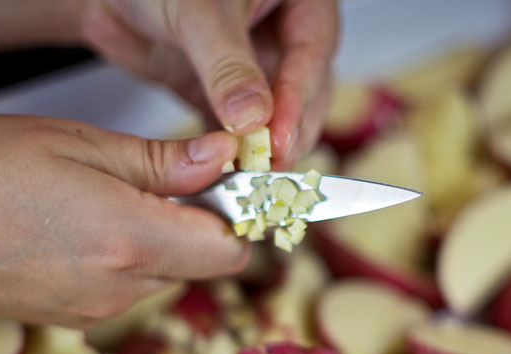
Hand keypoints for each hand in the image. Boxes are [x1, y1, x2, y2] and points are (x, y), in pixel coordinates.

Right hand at [0, 115, 249, 326]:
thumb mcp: (76, 145)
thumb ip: (159, 161)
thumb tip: (219, 159)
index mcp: (132, 239)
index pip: (230, 250)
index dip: (237, 216)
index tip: (226, 185)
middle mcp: (121, 287)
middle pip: (201, 264)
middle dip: (197, 224)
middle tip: (164, 180)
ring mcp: (96, 309)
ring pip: (163, 276)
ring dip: (158, 240)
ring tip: (109, 200)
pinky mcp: (72, 317)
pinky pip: (125, 290)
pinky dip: (124, 260)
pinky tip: (82, 228)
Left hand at [79, 0, 338, 168]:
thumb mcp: (198, 12)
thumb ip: (227, 65)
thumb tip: (254, 120)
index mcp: (299, 3)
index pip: (312, 56)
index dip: (298, 101)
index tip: (278, 140)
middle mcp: (286, 38)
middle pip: (305, 96)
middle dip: (287, 134)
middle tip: (267, 170)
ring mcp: (258, 71)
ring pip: (277, 120)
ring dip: (264, 152)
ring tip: (247, 179)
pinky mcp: (228, 99)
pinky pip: (241, 134)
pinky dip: (234, 156)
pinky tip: (222, 175)